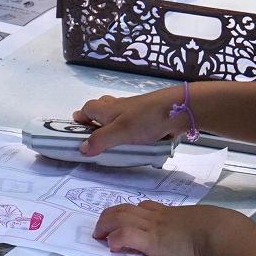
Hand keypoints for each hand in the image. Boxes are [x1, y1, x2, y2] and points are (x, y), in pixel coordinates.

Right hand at [73, 87, 187, 156]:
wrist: (179, 109)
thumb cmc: (146, 118)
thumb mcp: (119, 132)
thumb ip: (100, 140)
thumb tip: (81, 148)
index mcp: (108, 109)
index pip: (88, 108)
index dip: (81, 117)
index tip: (76, 130)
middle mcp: (120, 107)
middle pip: (102, 108)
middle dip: (96, 119)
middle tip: (94, 136)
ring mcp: (136, 111)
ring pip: (119, 115)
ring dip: (114, 125)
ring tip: (114, 143)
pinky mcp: (150, 117)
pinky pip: (136, 122)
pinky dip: (132, 130)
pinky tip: (136, 142)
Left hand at [92, 201, 244, 255]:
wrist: (218, 231)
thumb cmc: (217, 228)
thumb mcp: (204, 221)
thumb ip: (196, 226)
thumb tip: (205, 232)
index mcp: (170, 212)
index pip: (144, 207)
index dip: (130, 212)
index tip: (124, 217)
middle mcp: (158, 217)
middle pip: (126, 209)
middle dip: (109, 216)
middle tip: (102, 227)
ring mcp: (153, 227)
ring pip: (120, 217)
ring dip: (105, 225)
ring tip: (99, 235)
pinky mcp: (152, 240)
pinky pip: (126, 235)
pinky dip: (116, 239)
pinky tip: (113, 247)